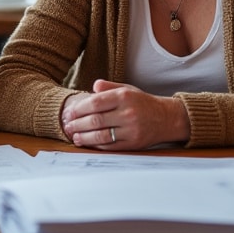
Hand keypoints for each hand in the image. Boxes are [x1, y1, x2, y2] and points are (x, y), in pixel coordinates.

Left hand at [60, 80, 189, 148]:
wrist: (167, 118)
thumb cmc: (142, 103)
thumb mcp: (127, 89)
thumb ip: (109, 87)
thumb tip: (93, 86)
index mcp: (124, 97)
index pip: (95, 103)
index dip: (78, 109)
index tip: (69, 113)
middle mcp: (128, 113)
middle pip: (95, 120)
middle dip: (77, 124)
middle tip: (67, 126)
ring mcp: (131, 130)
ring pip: (101, 135)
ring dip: (83, 137)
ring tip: (74, 136)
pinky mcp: (133, 144)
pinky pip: (110, 146)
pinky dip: (96, 145)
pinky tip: (87, 143)